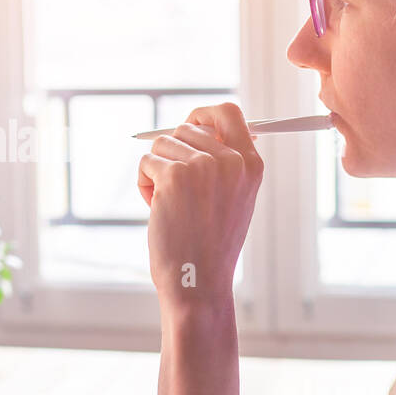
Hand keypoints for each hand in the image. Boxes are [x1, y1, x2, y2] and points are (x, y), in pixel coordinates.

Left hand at [137, 103, 263, 308]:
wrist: (198, 281)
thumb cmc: (211, 245)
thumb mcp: (234, 199)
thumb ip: (225, 162)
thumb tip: (201, 126)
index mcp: (251, 164)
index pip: (228, 113)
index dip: (203, 115)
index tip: (189, 125)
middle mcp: (230, 160)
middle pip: (186, 128)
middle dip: (172, 154)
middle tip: (176, 190)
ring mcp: (203, 166)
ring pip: (162, 144)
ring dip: (157, 172)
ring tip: (169, 204)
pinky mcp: (174, 176)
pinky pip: (146, 162)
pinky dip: (144, 185)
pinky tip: (157, 210)